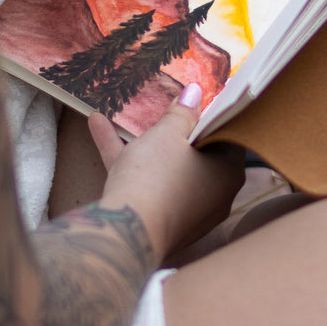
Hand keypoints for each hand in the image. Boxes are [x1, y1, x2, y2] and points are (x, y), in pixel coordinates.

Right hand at [91, 85, 246, 263]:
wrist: (126, 233)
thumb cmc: (157, 176)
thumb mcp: (167, 134)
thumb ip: (181, 113)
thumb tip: (195, 92)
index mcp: (228, 173)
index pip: (229, 137)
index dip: (212, 115)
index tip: (199, 99)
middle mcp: (214, 196)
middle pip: (197, 155)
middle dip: (177, 131)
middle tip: (168, 107)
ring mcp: (187, 211)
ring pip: (168, 169)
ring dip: (144, 142)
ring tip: (125, 114)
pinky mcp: (160, 220)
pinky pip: (148, 184)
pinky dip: (128, 160)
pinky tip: (98, 125)